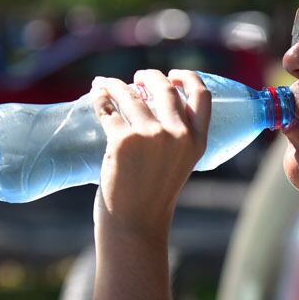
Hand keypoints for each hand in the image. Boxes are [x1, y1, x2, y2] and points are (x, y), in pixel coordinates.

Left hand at [90, 69, 210, 241]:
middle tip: (135, 79)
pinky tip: (96, 96)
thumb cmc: (152, 196)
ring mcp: (150, 136)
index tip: (171, 75)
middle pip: (164, 88)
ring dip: (115, 84)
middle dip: (147, 77)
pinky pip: (108, 108)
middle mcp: (178, 135)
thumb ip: (175, 137)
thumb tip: (148, 102)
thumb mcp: (178, 164)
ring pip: (131, 94)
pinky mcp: (123, 140)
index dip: (187, 77)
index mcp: (197, 141)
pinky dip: (100, 98)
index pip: (202, 95)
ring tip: (105, 84)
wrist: (134, 224)